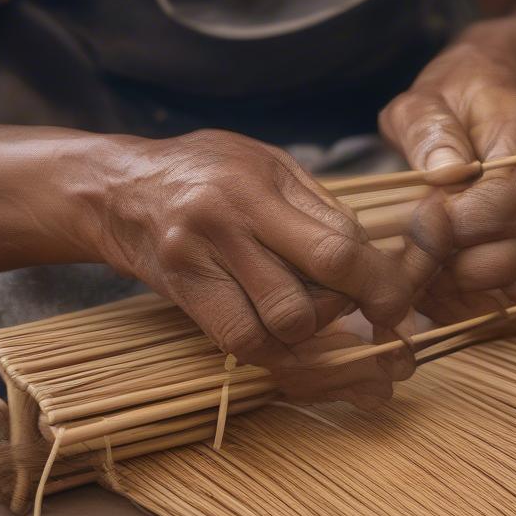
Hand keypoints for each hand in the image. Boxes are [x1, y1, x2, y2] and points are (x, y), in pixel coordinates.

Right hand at [91, 130, 446, 391]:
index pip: (337, 246)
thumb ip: (318, 208)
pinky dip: (275, 351)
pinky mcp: (182, 293)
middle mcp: (227, 222)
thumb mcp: (268, 164)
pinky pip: (240, 343)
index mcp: (258, 184)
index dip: (379, 285)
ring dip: (310, 335)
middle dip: (345, 314)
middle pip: (310, 296)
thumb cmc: (206, 169)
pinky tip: (285, 337)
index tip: (397, 306)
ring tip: (314, 316)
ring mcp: (198, 262)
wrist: (118, 188)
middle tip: (354, 310)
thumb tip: (375, 263)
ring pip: (277, 329)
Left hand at [379, 42, 515, 323]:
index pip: (503, 197)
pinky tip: (448, 284)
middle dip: (447, 261)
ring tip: (421, 266)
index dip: (455, 221)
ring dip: (460, 287)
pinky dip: (487, 300)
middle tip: (407, 249)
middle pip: (506, 254)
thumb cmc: (452, 102)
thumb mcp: (424, 100)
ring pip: (514, 281)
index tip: (417, 216)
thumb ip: (428, 128)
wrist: (490, 101)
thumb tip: (444, 170)